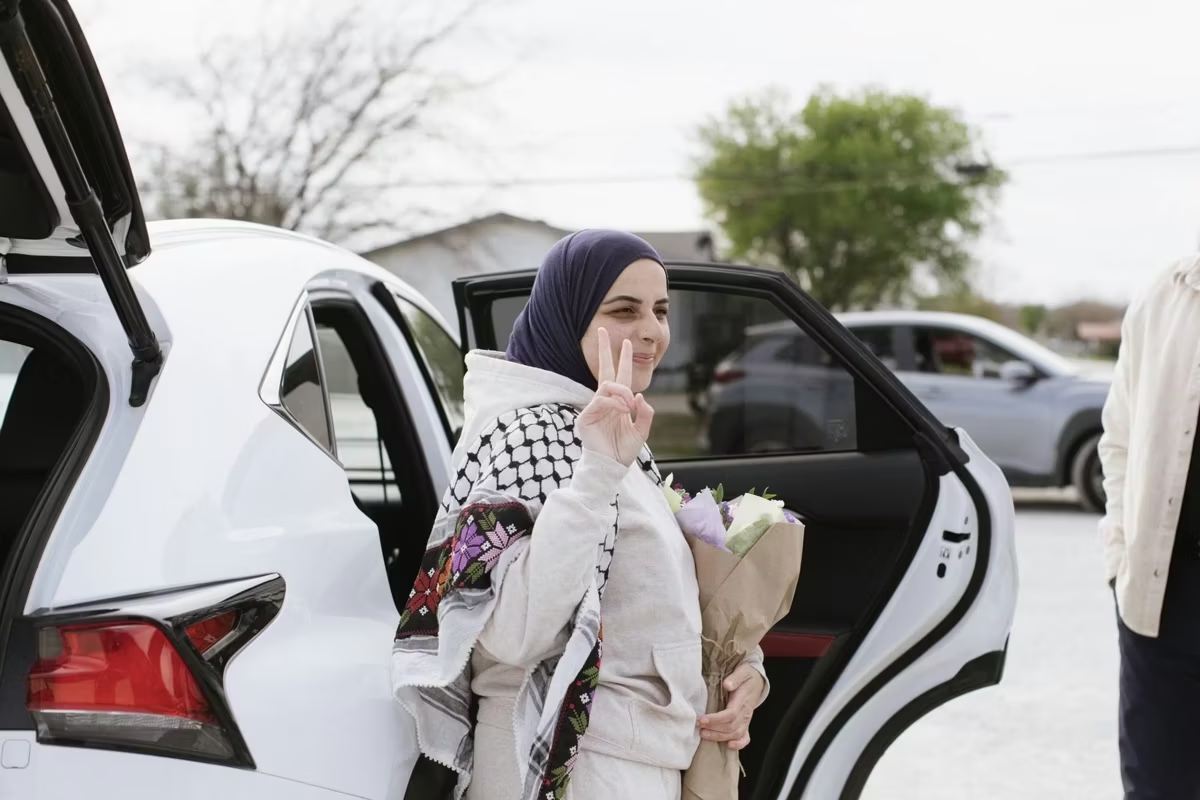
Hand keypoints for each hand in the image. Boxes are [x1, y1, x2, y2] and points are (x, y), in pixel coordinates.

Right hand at [576, 328, 654, 466]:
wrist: (611, 468)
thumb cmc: (623, 452)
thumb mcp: (642, 431)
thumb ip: (645, 414)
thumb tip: (640, 395)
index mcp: (618, 404)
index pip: (619, 376)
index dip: (623, 359)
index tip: (626, 342)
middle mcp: (605, 402)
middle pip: (604, 370)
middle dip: (605, 350)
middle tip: (602, 330)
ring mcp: (594, 408)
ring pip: (607, 385)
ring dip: (622, 391)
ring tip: (629, 404)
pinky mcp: (586, 417)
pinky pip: (601, 400)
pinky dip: (614, 402)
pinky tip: (623, 409)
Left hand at [697, 664, 764, 750]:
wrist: (758, 680)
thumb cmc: (747, 675)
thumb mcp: (742, 672)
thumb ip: (735, 678)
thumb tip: (727, 685)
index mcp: (742, 701)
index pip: (730, 714)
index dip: (716, 719)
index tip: (702, 719)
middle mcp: (745, 713)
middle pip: (731, 727)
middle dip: (713, 729)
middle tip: (698, 726)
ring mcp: (747, 720)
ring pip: (735, 734)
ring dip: (719, 737)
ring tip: (703, 734)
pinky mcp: (746, 723)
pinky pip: (745, 738)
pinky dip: (739, 744)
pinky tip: (728, 746)